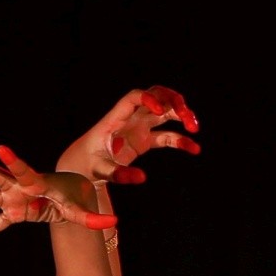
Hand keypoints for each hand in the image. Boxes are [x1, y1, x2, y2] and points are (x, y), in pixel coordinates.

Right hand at [0, 146, 122, 243]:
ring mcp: (13, 200)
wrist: (71, 193)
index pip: (22, 170)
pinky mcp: (14, 213)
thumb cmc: (76, 195)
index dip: (11, 161)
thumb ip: (95, 218)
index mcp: (34, 181)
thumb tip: (114, 223)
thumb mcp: (84, 208)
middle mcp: (18, 187)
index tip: (0, 148)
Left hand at [56, 86, 200, 184]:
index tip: (160, 110)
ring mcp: (138, 127)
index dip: (149, 98)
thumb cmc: (86, 166)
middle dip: (174, 102)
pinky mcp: (144, 140)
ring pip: (165, 111)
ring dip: (181, 115)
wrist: (81, 168)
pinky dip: (180, 140)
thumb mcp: (100, 171)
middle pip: (157, 96)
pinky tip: (194, 149)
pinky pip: (166, 135)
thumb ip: (118, 174)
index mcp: (116, 118)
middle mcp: (130, 117)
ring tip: (194, 128)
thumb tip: (143, 178)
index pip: (134, 97)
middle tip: (188, 118)